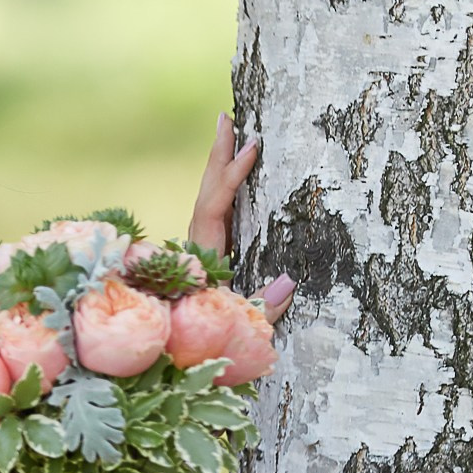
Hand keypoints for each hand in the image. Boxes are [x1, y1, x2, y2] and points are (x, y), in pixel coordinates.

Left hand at [191, 111, 295, 324]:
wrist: (182, 354)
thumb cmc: (213, 340)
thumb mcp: (241, 326)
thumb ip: (262, 307)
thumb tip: (291, 281)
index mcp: (203, 257)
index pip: (214, 207)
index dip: (232, 178)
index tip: (252, 148)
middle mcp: (199, 247)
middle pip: (206, 193)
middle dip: (218, 156)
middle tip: (226, 118)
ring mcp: (203, 248)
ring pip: (210, 199)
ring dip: (220, 166)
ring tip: (231, 130)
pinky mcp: (210, 253)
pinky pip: (218, 210)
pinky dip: (226, 187)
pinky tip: (237, 172)